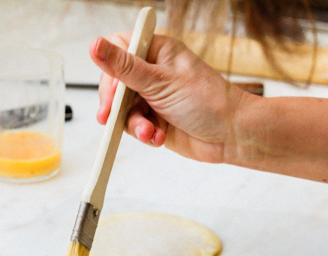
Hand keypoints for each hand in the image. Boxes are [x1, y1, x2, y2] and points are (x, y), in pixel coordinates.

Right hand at [89, 33, 252, 163]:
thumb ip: (124, 67)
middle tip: (112, 118)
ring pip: (123, 109)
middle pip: (115, 83)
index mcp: (157, 51)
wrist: (233, 136)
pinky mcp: (155, 120)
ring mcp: (154, 97)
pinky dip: (145, 134)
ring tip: (150, 132)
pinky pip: (135, 127)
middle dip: (116, 105)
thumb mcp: (161, 82)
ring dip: (134, 124)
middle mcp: (153, 72)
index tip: (111, 92)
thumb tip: (94, 45)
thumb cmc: (209, 102)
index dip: (110, 72)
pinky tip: (158, 138)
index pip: (118, 50)